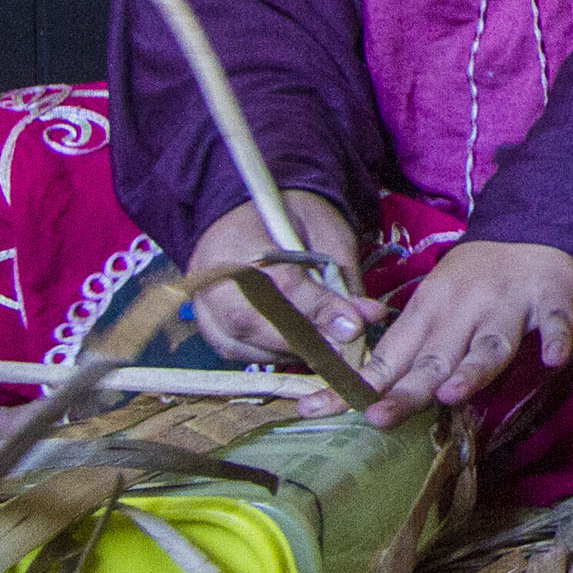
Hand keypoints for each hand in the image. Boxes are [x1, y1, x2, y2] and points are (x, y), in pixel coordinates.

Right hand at [187, 192, 382, 369]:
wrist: (248, 217)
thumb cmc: (289, 218)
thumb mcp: (324, 229)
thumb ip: (341, 273)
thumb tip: (366, 317)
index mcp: (234, 242)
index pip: (277, 285)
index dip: (318, 309)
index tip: (354, 327)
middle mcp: (209, 283)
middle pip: (254, 325)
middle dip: (309, 340)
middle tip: (350, 346)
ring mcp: (205, 312)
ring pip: (250, 348)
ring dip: (297, 352)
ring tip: (335, 344)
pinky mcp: (214, 334)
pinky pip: (247, 355)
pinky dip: (281, 354)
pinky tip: (308, 345)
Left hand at [354, 237, 572, 426]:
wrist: (531, 229)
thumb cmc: (473, 281)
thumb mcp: (432, 306)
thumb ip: (409, 348)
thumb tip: (367, 393)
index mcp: (428, 312)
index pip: (390, 355)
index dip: (363, 385)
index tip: (324, 411)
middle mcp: (463, 311)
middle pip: (435, 358)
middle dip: (409, 390)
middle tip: (380, 417)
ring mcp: (508, 306)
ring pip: (490, 344)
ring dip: (472, 369)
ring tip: (453, 393)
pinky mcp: (551, 299)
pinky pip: (555, 322)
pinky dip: (557, 338)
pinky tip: (554, 358)